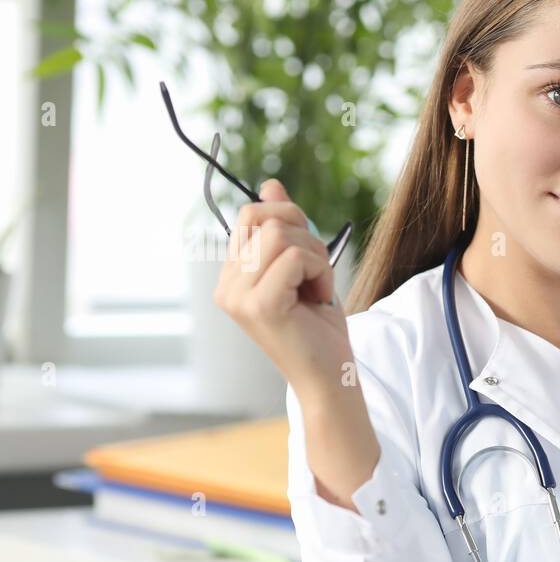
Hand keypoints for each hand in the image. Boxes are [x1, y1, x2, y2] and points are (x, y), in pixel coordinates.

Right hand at [213, 179, 352, 399]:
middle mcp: (226, 286)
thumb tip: (271, 185)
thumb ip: (284, 229)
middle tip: (317, 269)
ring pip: (280, 235)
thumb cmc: (318, 327)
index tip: (309, 253)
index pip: (250, 215)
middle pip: (261, 216)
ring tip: (317, 286)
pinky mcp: (259, 306)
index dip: (289, 219)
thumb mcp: (303, 268)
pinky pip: (293, 257)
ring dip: (315, 256)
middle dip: (303, 231)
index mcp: (232, 277)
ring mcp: (238, 297)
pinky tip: (319, 297)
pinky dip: (319, 271)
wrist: (330, 376)